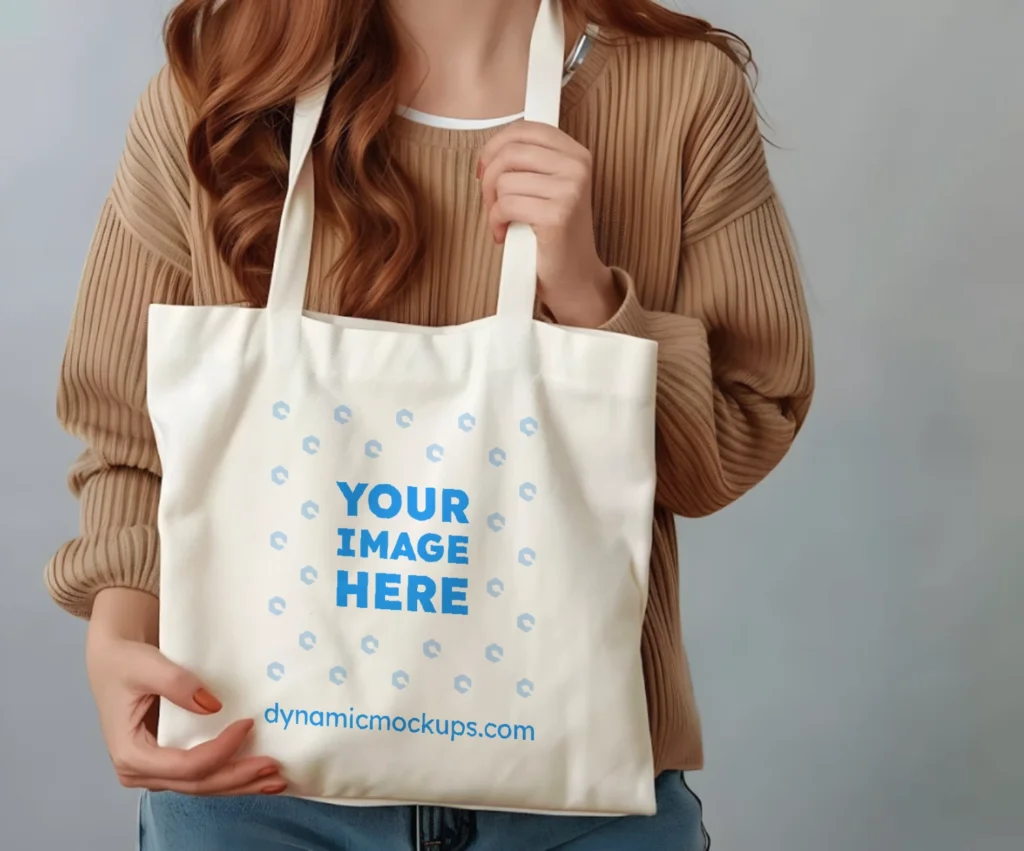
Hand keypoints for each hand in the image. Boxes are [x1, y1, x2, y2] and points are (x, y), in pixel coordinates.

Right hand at [86, 589, 285, 795]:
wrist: (114, 661)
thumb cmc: (125, 662)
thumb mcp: (146, 665)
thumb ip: (176, 684)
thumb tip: (212, 706)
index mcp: (130, 754)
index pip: (185, 765)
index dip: (220, 751)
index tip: (248, 724)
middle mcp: (142, 771)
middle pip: (198, 784)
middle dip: (238, 778)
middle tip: (275, 767)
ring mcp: (157, 770)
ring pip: (203, 786)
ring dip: (240, 784)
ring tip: (276, 779)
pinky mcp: (170, 762)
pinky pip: (203, 775)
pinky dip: (231, 775)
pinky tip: (257, 775)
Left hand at [478, 121, 620, 327]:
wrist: (574, 278)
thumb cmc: (554, 235)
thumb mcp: (547, 188)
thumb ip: (529, 163)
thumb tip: (490, 151)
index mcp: (576, 154)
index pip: (525, 129)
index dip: (495, 147)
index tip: (485, 170)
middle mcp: (577, 167)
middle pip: (510, 152)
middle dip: (489, 178)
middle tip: (490, 202)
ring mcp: (570, 190)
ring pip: (504, 180)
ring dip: (492, 206)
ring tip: (501, 223)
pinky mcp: (557, 215)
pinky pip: (505, 205)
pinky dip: (496, 221)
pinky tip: (503, 234)